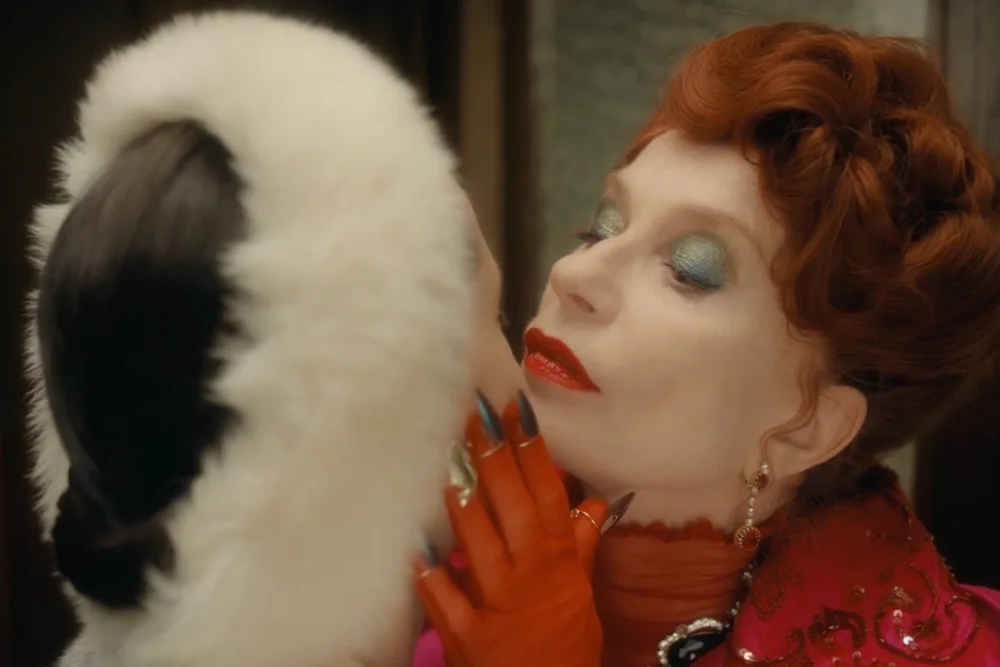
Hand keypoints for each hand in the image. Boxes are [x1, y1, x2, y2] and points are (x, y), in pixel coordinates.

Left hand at [414, 391, 632, 666]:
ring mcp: (496, 602)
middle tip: (476, 414)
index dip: (533, 451)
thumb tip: (595, 505)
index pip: (546, 494)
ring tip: (448, 464)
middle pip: (511, 505)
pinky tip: (415, 549)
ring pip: (478, 543)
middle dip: (493, 458)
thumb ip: (581, 547)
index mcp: (557, 560)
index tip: (518, 412)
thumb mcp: (581, 596)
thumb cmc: (564, 646)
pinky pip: (444, 600)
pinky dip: (430, 577)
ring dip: (463, 503)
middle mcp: (529, 573)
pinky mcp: (467, 634)